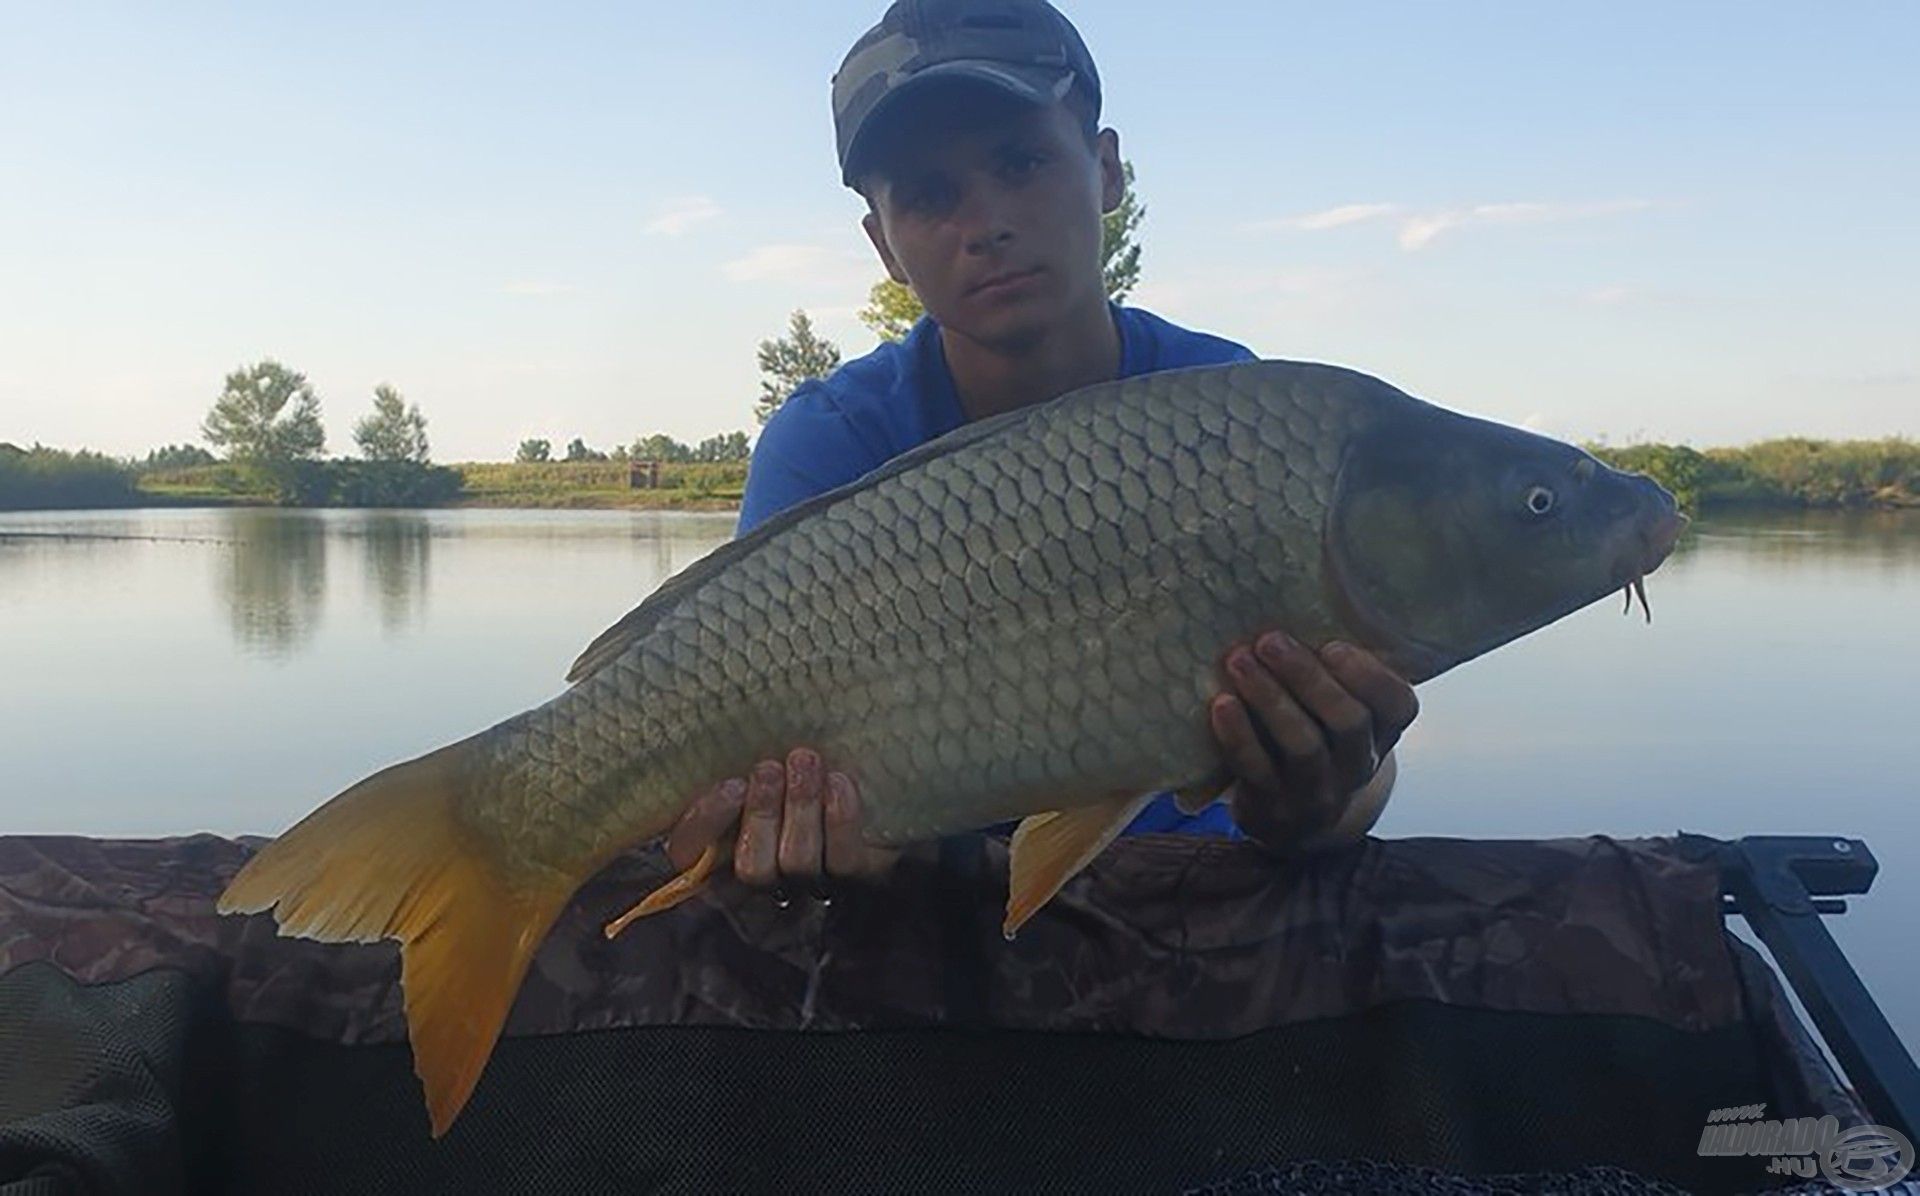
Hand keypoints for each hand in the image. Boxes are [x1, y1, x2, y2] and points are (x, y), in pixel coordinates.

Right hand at [666, 747, 900, 893]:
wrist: (871, 801)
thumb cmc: (789, 773)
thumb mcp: (752, 769)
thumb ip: (733, 770)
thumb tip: (716, 739)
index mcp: (718, 855)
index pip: (691, 854)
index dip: (705, 822)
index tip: (730, 784)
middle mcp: (762, 879)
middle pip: (753, 868)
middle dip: (762, 814)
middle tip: (769, 768)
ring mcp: (808, 882)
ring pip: (797, 862)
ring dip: (800, 807)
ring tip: (805, 761)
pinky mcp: (854, 876)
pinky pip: (844, 860)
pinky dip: (840, 819)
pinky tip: (839, 781)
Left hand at [1209, 631, 1418, 851]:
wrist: (1293, 821)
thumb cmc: (1314, 738)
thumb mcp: (1335, 710)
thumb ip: (1332, 672)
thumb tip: (1294, 598)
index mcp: (1381, 732)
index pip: (1398, 705)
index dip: (1370, 675)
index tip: (1332, 644)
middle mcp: (1358, 764)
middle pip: (1347, 721)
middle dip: (1308, 677)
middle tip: (1270, 641)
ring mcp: (1318, 791)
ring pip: (1303, 745)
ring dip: (1270, 698)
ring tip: (1239, 661)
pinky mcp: (1275, 808)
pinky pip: (1257, 770)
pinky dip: (1239, 735)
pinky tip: (1221, 704)